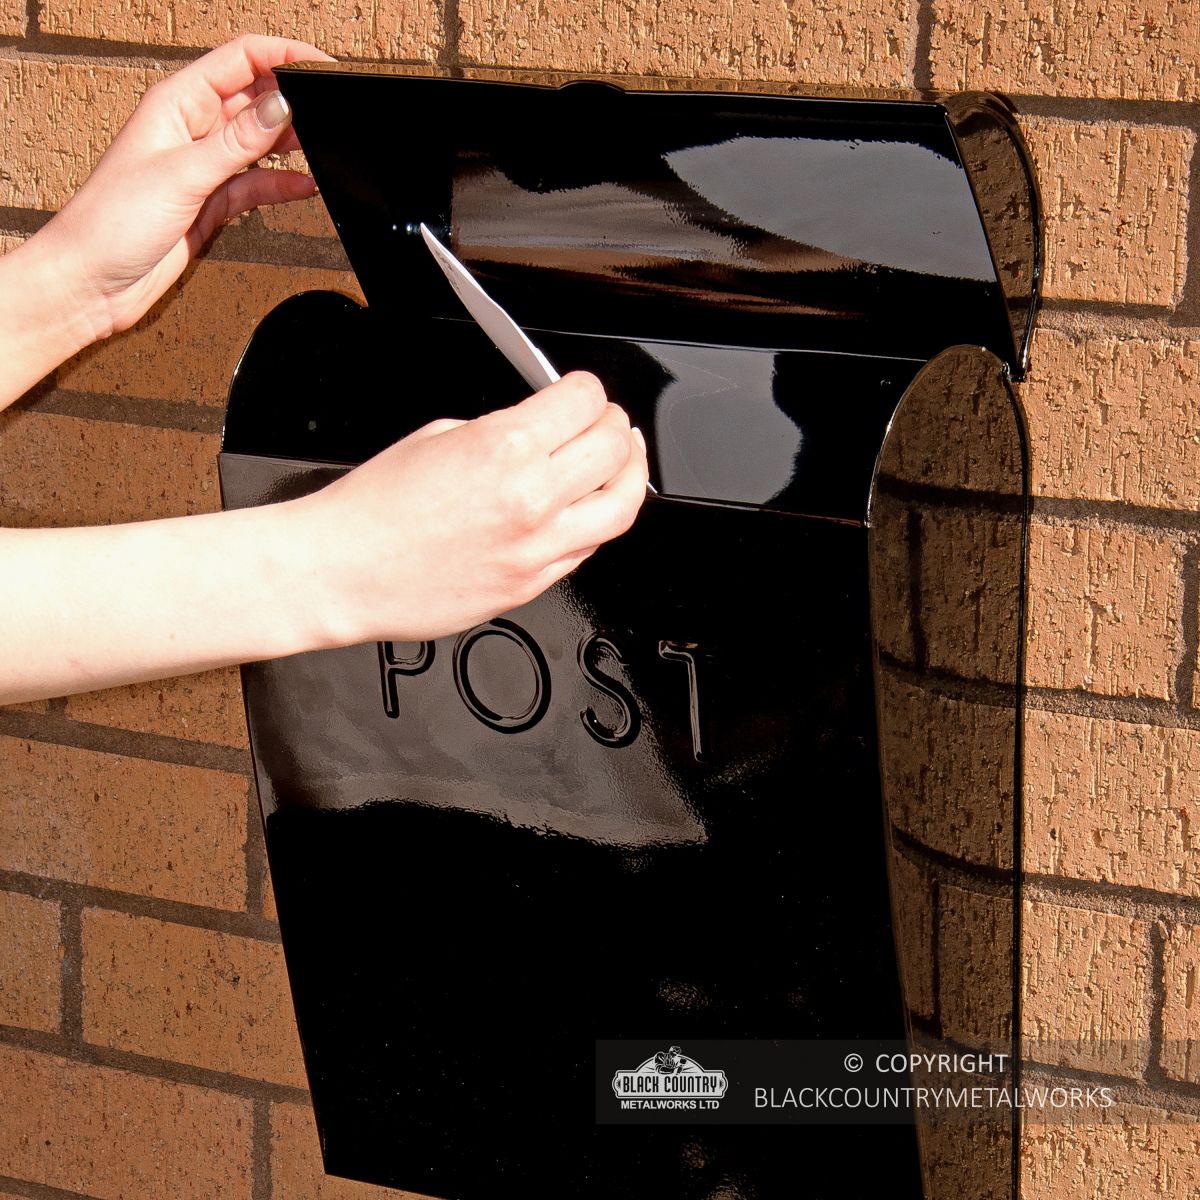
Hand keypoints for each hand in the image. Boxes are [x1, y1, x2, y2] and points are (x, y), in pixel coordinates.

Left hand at [42, 35, 332, 341]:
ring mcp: (203, 166)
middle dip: (291, 101)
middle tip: (330, 113)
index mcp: (176, 103)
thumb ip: (237, 143)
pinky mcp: (212, 202)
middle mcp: (191, 129)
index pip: (239, 61)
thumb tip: (281, 109)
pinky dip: (282, 184)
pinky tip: (305, 186)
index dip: (281, 56)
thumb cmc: (112, 221)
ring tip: (325, 148)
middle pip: (253, 98)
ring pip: (259, 142)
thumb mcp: (183, 174)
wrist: (93, 280)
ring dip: (290, 144)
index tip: (320, 67)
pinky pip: (257, 184)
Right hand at [298, 373, 649, 643]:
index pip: (583, 401)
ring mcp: (537, 548)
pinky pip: (588, 549)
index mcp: (506, 448)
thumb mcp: (437, 437)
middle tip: (607, 420)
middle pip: (615, 448)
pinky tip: (589, 509)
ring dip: (630, 475)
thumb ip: (500, 431)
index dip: (586, 389)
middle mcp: (532, 499)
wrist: (341, 572)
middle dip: (614, 424)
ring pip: (622, 507)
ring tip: (624, 463)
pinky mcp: (532, 585)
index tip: (581, 391)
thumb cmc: (373, 510)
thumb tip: (537, 430)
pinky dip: (597, 522)